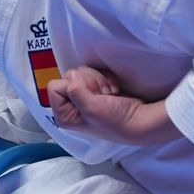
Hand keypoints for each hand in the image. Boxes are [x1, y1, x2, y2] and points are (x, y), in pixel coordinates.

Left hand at [47, 65, 174, 145]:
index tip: (89, 96)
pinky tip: (112, 91)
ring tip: (108, 95)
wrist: (138, 119)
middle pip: (69, 76)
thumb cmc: (116, 120)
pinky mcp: (95, 90)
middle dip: (89, 82)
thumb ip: (76, 91)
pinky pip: (94, 73)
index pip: (54, 86)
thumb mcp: (91, 109)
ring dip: (98, 80)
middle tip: (101, 96)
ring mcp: (83, 97)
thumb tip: (72, 75)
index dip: (72, 86)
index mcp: (63, 115)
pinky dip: (105, 79)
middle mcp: (70, 106)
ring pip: (82, 73)